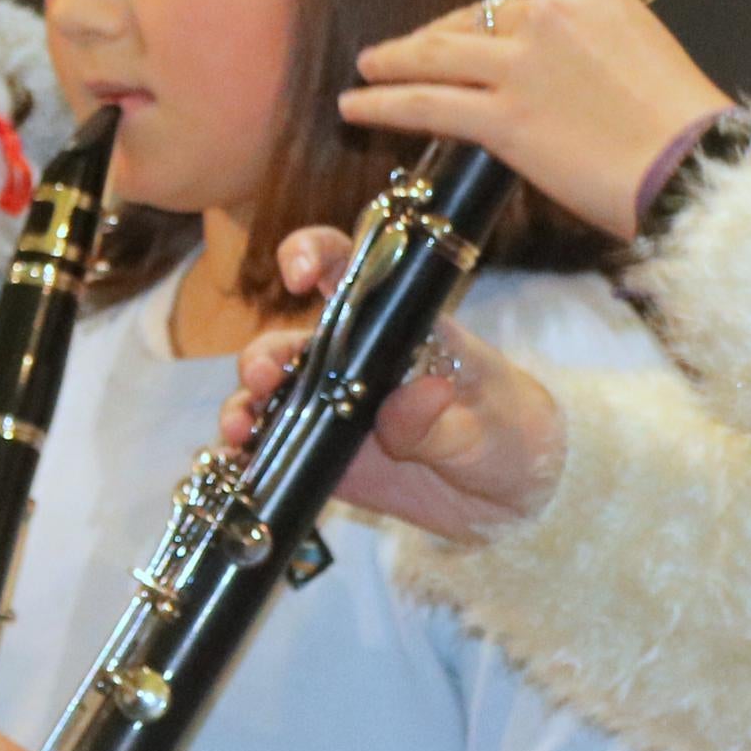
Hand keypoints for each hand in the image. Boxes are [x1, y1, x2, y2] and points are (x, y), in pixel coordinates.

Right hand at [220, 228, 564, 538]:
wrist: (515, 496)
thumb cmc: (510, 431)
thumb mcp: (487, 422)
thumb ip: (444, 417)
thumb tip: (421, 393)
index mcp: (395, 326)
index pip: (348, 269)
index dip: (314, 254)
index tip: (300, 273)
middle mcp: (352, 360)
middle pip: (290, 340)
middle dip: (264, 352)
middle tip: (264, 376)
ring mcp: (331, 408)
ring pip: (270, 393)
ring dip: (245, 402)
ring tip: (241, 426)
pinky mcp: (323, 457)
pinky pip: (273, 448)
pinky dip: (246, 452)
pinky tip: (236, 460)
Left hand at [339, 0, 732, 238]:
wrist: (692, 169)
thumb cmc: (683, 124)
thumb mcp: (644, 47)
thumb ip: (595, 37)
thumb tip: (560, 59)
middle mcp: (549, 16)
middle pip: (472, 12)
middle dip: (437, 33)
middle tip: (416, 50)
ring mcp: (519, 67)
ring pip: (435, 53)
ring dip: (393, 61)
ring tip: (367, 68)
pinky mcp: (501, 120)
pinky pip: (424, 105)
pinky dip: (382, 105)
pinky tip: (356, 107)